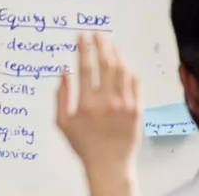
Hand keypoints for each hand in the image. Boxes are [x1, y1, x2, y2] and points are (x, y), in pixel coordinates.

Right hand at [56, 32, 140, 195]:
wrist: (109, 164)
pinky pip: (135, 84)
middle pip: (106, 64)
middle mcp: (107, 102)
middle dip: (101, 45)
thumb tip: (63, 72)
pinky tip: (123, 65)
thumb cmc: (83, 144)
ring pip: (122, 71)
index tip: (81, 36)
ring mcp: (125, 105)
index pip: (85, 68)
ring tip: (110, 45)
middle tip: (97, 34)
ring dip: (116, 54)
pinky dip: (129, 71)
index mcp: (86, 104)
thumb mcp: (62, 122)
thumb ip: (60, 96)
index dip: (83, 48)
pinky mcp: (137, 110)